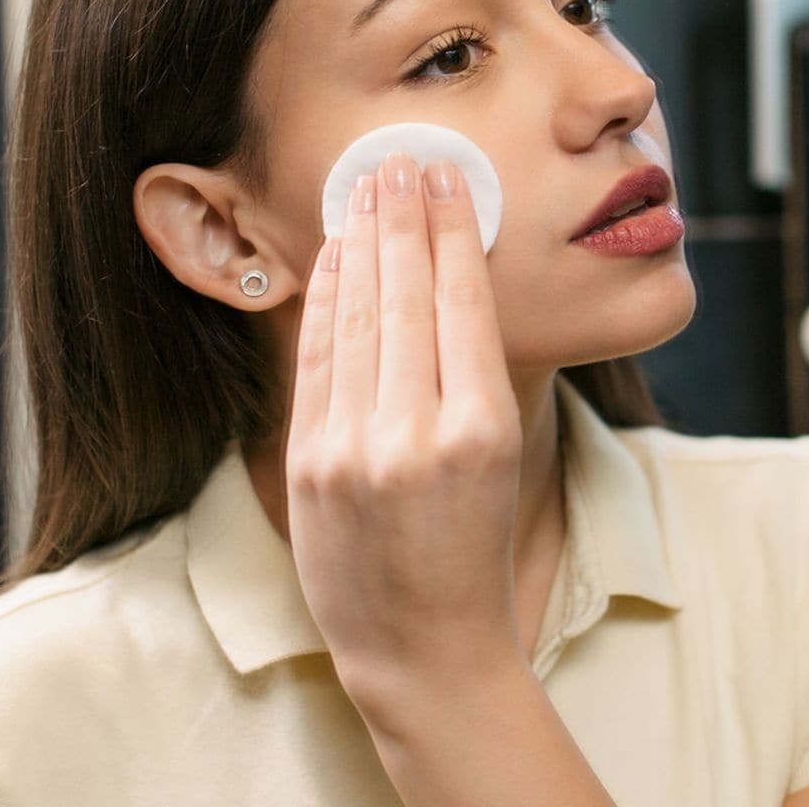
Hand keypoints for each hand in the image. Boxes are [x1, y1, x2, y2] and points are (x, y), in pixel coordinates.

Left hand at [285, 150, 526, 701]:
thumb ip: (469, 377)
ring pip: (358, 318)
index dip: (451, 230)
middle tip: (402, 158)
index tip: (446, 179)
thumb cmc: (472, 551)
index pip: (462, 303)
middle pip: (406, 297)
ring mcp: (356, 450)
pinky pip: (318, 361)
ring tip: (368, 190)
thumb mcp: (498, 461)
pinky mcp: (311, 466)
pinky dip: (326, 301)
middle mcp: (418, 434)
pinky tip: (336, 256)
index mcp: (483, 430)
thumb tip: (442, 278)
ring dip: (362, 243)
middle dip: (402, 218)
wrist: (424, 649)